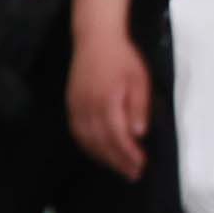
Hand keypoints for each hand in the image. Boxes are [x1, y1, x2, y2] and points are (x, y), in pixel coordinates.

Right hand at [67, 23, 149, 174]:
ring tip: (119, 168)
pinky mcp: (71, 104)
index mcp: (107, 100)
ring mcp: (76, 106)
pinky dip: (88, 146)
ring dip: (103, 158)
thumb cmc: (122, 57)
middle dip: (118, 161)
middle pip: (102, 143)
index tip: (142, 165)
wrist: (95, 37)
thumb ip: (139, 107)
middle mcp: (88, 106)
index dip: (129, 154)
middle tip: (133, 174)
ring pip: (87, 140)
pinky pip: (77, 132)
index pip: (117, 136)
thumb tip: (138, 133)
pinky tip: (99, 153)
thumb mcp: (139, 79)